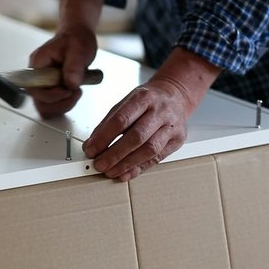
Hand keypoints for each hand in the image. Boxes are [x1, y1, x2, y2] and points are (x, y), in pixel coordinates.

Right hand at [27, 26, 97, 117]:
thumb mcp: (78, 50)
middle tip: (74, 92)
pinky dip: (64, 104)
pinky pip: (53, 105)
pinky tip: (73, 94)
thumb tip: (70, 84)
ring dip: (63, 105)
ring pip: (46, 107)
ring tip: (75, 91)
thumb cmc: (75, 40)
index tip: (67, 91)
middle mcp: (37, 76)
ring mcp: (43, 84)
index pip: (34, 88)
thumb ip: (74, 67)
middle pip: (38, 102)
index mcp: (38, 63)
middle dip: (59, 103)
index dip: (50, 95)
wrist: (77, 38)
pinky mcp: (51, 90)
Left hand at [83, 48, 220, 180]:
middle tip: (100, 164)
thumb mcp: (126, 103)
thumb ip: (108, 123)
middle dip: (115, 154)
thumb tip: (92, 145)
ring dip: (127, 164)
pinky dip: (139, 168)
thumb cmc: (148, 100)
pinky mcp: (177, 140)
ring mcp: (171, 126)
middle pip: (137, 136)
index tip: (91, 150)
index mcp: (143, 98)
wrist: (176, 96)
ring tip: (111, 172)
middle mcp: (160, 111)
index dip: (104, 137)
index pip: (121, 120)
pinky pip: (157, 158)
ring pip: (149, 150)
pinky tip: (126, 173)